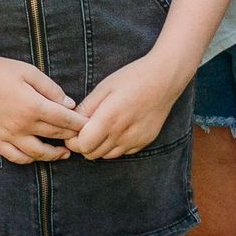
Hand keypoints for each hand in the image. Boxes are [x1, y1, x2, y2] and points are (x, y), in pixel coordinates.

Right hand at [0, 51, 86, 163]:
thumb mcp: (29, 72)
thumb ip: (51, 89)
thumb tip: (70, 105)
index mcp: (34, 106)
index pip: (66, 121)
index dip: (81, 124)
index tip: (90, 126)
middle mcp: (23, 125)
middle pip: (56, 136)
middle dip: (72, 137)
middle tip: (82, 138)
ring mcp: (8, 135)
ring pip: (38, 153)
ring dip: (55, 154)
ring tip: (64, 153)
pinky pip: (16, 157)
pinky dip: (30, 159)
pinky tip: (37, 155)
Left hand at [66, 51, 184, 158]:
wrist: (164, 80)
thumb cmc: (131, 79)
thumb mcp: (103, 88)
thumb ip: (87, 107)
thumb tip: (72, 121)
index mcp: (109, 119)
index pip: (83, 145)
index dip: (73, 139)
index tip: (72, 128)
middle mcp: (122, 135)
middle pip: (92, 154)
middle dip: (82, 144)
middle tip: (82, 128)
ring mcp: (135, 141)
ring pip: (107, 156)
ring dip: (98, 146)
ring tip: (98, 127)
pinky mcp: (145, 142)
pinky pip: (122, 152)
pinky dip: (113, 145)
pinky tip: (115, 129)